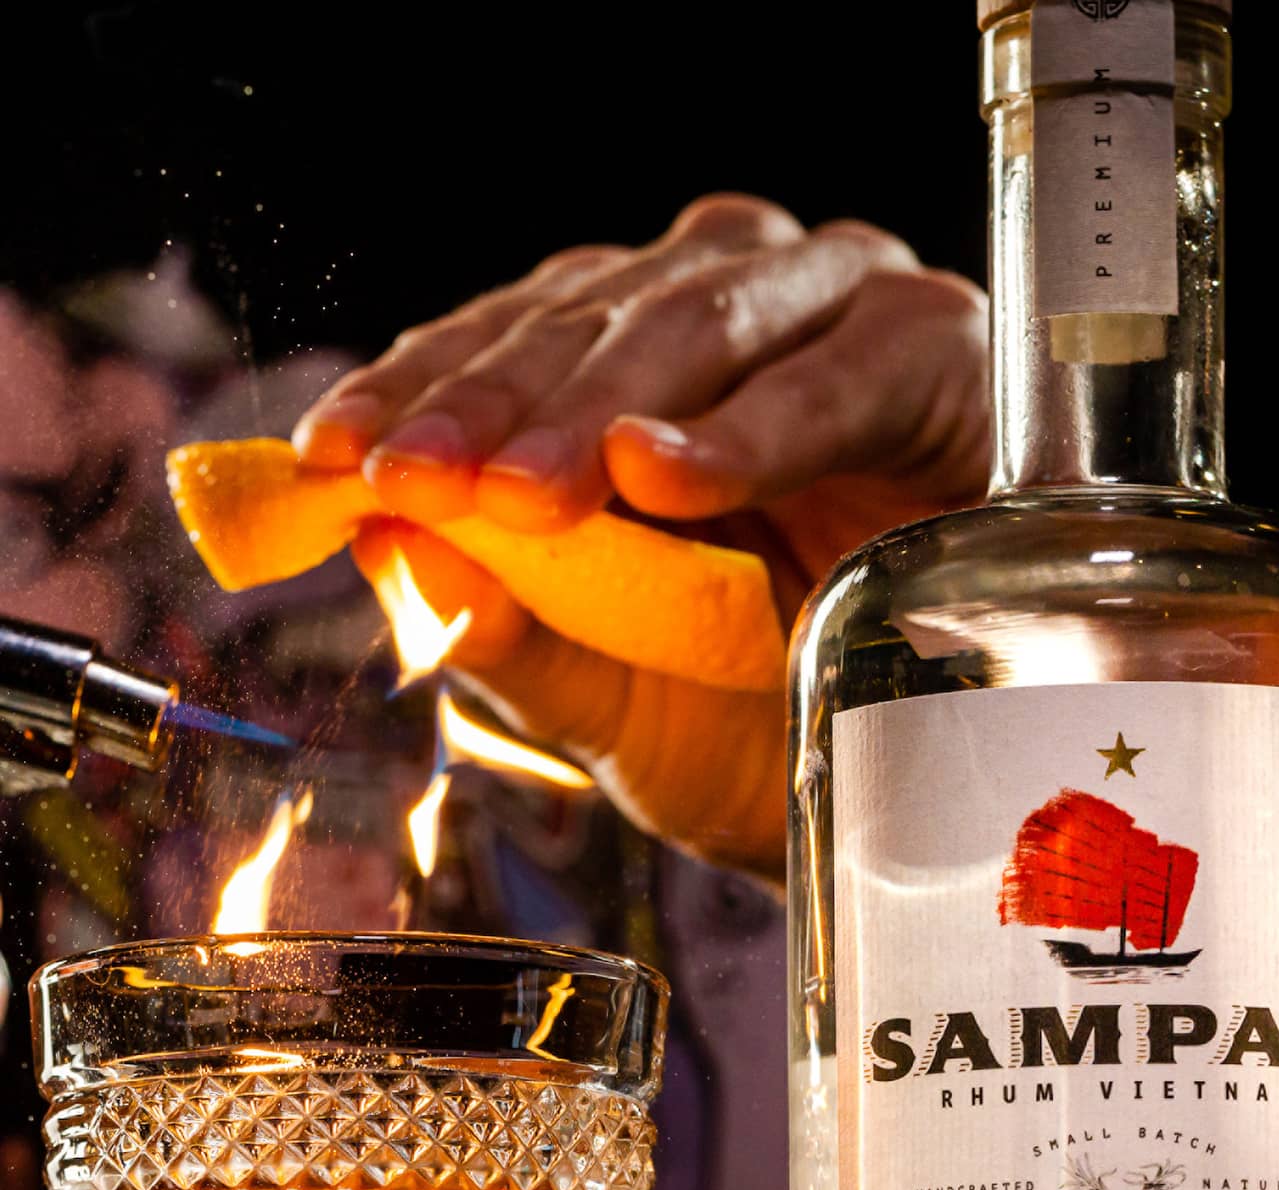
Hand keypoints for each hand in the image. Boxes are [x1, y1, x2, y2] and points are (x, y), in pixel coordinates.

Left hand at [295, 195, 988, 876]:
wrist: (905, 779)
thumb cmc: (749, 722)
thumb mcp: (606, 698)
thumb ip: (507, 631)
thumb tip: (392, 552)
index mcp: (629, 375)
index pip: (506, 340)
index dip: (420, 392)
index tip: (338, 456)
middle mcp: (725, 314)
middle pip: (589, 314)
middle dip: (496, 403)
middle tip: (422, 478)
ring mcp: (830, 315)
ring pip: (699, 315)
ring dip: (607, 401)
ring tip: (531, 491)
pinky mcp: (933, 354)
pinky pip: (842, 378)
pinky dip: (756, 429)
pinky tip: (668, 473)